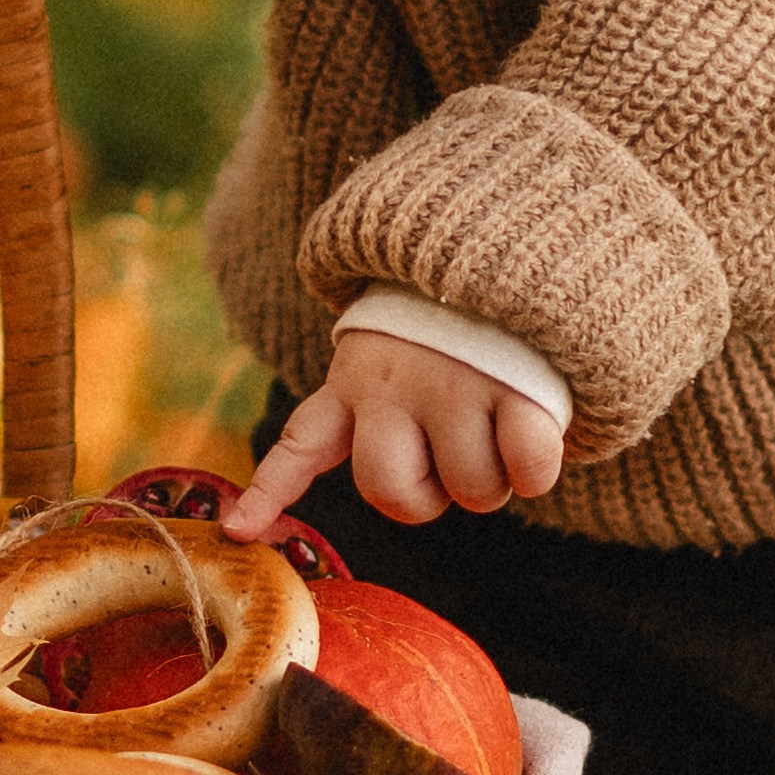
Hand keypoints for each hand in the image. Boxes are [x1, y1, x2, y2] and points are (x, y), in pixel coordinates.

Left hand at [222, 331, 565, 535]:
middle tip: (450, 458)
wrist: (516, 243)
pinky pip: (528, 472)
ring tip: (496, 421)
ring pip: (471, 492)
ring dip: (493, 477)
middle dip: (428, 497)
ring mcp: (453, 385)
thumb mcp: (389, 352)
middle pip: (391, 494)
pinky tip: (534, 423)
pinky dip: (538, 467)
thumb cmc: (455, 322)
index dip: (268, 491)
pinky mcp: (516, 387)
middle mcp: (393, 386)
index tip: (236, 531)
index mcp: (353, 380)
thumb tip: (349, 491)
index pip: (300, 442)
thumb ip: (365, 413)